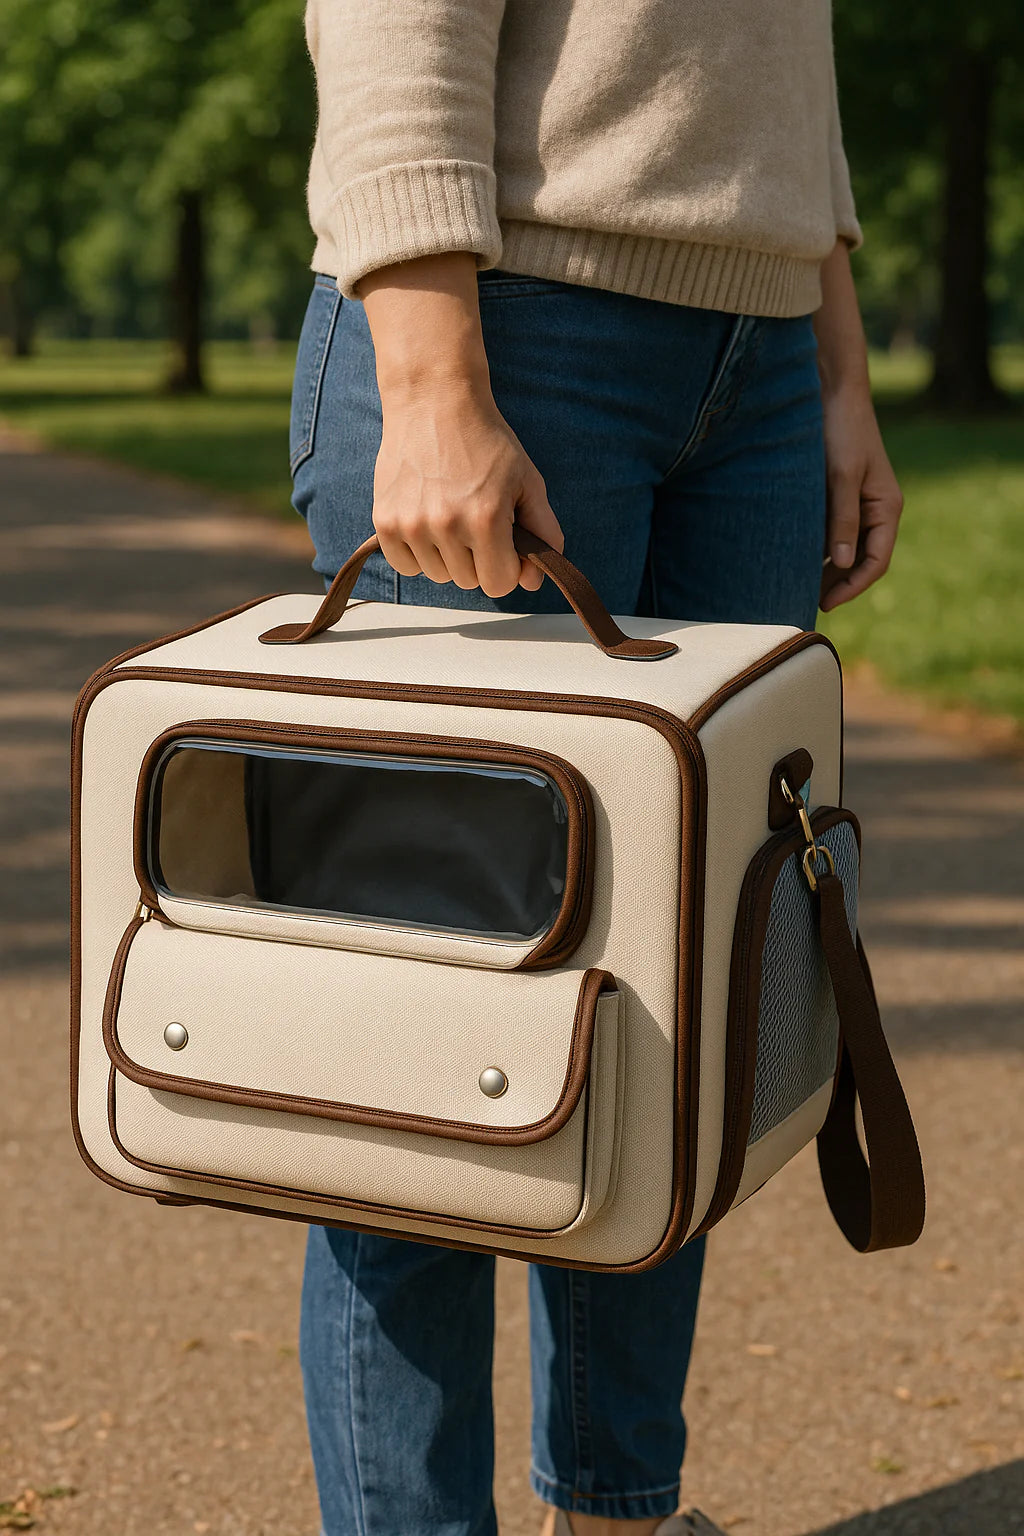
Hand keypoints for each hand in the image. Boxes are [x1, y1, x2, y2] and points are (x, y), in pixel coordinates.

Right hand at [358, 251, 562, 597]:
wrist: (434, 402)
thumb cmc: (487, 442)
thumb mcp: (528, 481)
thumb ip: (542, 533)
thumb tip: (532, 582)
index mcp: (485, 518)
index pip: (498, 584)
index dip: (508, 567)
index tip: (505, 543)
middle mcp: (445, 525)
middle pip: (468, 581)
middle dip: (479, 558)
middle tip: (475, 517)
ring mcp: (411, 525)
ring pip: (438, 575)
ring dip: (448, 556)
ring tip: (450, 513)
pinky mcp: (384, 521)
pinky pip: (406, 566)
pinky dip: (418, 553)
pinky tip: (426, 520)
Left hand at [818, 384, 902, 612]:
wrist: (831, 392)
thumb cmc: (841, 430)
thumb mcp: (842, 476)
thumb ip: (843, 519)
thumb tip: (843, 563)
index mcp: (886, 508)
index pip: (877, 561)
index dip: (854, 587)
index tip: (826, 603)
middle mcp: (875, 510)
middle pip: (861, 560)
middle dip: (837, 584)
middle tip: (805, 601)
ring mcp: (857, 504)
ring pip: (844, 549)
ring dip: (825, 569)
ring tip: (797, 586)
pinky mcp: (838, 497)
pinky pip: (831, 532)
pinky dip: (816, 549)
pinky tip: (794, 559)